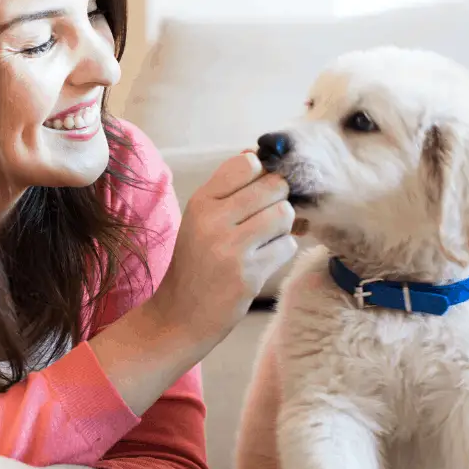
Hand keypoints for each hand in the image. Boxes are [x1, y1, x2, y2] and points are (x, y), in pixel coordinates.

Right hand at [154, 150, 296, 343]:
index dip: (261, 174)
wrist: (181, 314)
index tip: (258, 190)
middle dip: (279, 199)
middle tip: (267, 216)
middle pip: (273, 186)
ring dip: (283, 226)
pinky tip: (264, 259)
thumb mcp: (200, 219)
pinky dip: (282, 250)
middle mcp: (214, 220)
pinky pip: (287, 246)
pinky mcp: (249, 275)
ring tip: (266, 238)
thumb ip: (227, 188)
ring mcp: (232, 248)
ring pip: (285, 214)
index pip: (247, 163)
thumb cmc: (195, 262)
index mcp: (200, 201)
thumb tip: (255, 154)